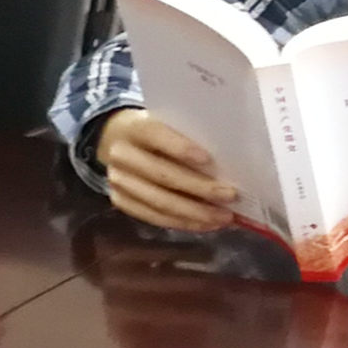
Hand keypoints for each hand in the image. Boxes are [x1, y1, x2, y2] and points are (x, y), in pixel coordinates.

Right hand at [95, 109, 240, 233]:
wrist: (117, 140)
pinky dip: (183, 223)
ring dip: (195, 213)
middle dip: (199, 188)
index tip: (208, 160)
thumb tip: (227, 162)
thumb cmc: (157, 133)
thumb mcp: (168, 123)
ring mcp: (118, 180)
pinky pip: (154, 218)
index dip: (180, 148)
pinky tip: (206, 224)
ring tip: (224, 217)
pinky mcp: (120, 201)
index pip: (155, 135)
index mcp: (133, 128)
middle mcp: (121, 154)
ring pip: (159, 202)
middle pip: (161, 175)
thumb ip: (188, 136)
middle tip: (230, 195)